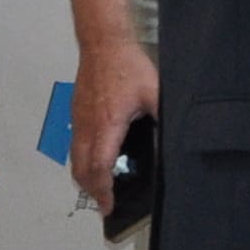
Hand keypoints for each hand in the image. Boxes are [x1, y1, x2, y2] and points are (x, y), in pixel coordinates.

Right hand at [65, 34, 158, 207]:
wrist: (103, 43)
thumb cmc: (127, 65)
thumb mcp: (154, 92)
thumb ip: (162, 117)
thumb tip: (174, 137)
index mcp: (107, 125)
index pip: (100, 167)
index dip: (103, 191)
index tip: (109, 206)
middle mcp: (88, 126)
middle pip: (81, 169)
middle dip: (92, 190)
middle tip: (105, 203)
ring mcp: (79, 119)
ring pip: (75, 158)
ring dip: (85, 177)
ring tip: (100, 187)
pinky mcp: (76, 112)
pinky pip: (75, 144)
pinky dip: (82, 160)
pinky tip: (96, 159)